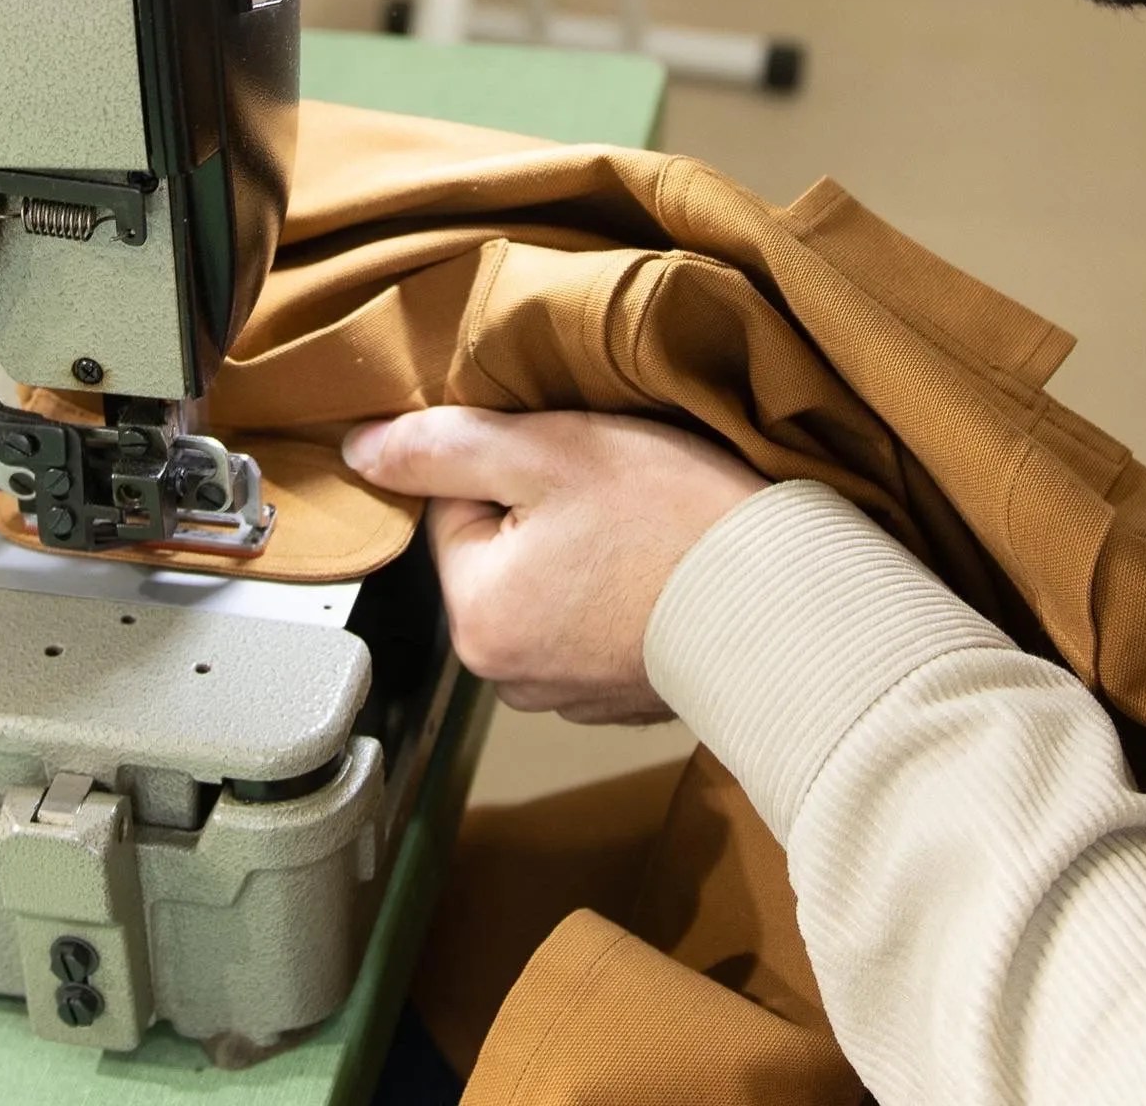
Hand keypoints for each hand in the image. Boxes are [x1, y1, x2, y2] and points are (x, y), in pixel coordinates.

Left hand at [342, 407, 764, 724]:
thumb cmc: (673, 521)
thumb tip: (357, 450)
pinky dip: (623, 592)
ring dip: (586, 550)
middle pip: (499, 552)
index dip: (512, 467)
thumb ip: (442, 446)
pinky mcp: (625, 699)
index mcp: (477, 620)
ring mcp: (571, 696)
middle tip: (615, 489)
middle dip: (547, 510)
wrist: (788, 601)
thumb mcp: (548, 451)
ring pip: (550, 585)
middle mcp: (510, 676)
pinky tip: (664, 567)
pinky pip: (596, 623)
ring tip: (645, 528)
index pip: (456, 510)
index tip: (572, 461)